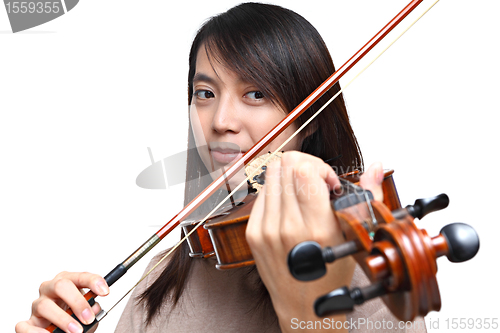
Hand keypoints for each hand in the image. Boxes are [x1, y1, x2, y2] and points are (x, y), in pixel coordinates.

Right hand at [15, 272, 108, 332]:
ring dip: (63, 319)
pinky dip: (37, 332)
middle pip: (61, 285)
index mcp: (67, 282)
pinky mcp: (28, 323)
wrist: (57, 329)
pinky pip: (25, 326)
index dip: (93, 281)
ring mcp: (37, 305)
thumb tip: (95, 308)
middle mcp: (50, 290)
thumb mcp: (86, 312)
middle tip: (88, 317)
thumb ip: (92, 310)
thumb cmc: (73, 316)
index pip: (81, 276)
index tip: (105, 291)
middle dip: (77, 301)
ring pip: (45, 305)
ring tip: (76, 331)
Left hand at [246, 151, 383, 331]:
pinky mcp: (252, 232)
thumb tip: (375, 166)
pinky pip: (261, 193)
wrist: (303, 307)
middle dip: (305, 165)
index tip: (330, 182)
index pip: (303, 170)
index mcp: (316, 228)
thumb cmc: (331, 275)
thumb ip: (367, 196)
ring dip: (290, 176)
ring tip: (304, 193)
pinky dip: (278, 191)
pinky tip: (291, 206)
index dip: (320, 166)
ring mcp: (265, 229)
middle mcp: (286, 226)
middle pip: (284, 164)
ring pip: (270, 174)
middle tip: (317, 183)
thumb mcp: (355, 237)